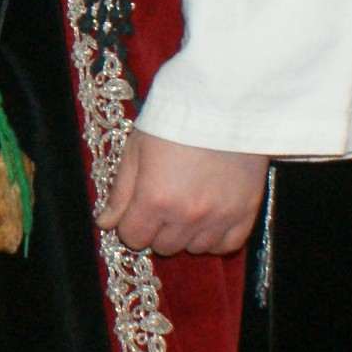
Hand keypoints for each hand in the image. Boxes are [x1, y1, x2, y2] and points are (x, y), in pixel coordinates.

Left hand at [95, 131, 267, 255]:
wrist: (222, 103)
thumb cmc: (173, 121)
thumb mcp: (136, 150)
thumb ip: (120, 192)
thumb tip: (105, 223)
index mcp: (155, 198)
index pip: (134, 238)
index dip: (130, 225)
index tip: (136, 211)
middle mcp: (187, 215)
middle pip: (164, 246)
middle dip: (157, 229)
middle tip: (162, 203)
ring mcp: (219, 217)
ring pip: (194, 248)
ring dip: (186, 233)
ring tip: (187, 204)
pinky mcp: (245, 213)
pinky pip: (227, 245)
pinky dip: (215, 238)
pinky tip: (209, 218)